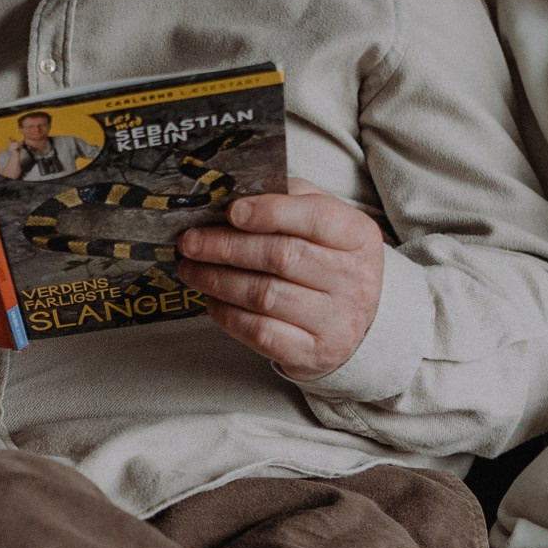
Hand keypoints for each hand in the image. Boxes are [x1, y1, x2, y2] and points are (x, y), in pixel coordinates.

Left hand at [174, 178, 386, 377]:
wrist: (357, 323)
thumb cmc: (328, 262)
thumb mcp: (325, 223)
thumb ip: (290, 200)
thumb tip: (235, 194)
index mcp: (358, 237)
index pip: (316, 218)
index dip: (270, 212)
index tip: (232, 211)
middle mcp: (354, 280)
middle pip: (281, 257)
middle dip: (226, 247)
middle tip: (190, 242)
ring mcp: (336, 321)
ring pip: (264, 295)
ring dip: (217, 280)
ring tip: (191, 268)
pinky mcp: (313, 353)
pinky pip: (261, 332)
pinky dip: (228, 314)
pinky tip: (212, 299)